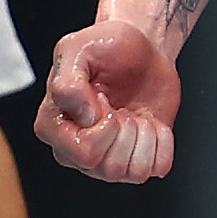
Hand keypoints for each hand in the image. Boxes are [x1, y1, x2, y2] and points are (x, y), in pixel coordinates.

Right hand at [34, 20, 181, 183]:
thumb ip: (68, 80)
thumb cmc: (107, 46)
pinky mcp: (137, 159)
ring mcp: (107, 160)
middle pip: (108, 167)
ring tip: (133, 112)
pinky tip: (149, 121)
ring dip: (144, 135)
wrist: (142, 45)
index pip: (83, 152)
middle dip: (125, 129)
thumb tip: (83, 115)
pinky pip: (158, 166)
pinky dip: (163, 140)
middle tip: (118, 104)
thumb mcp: (78, 47)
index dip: (102, 123)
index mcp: (53, 126)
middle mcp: (76, 151)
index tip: (101, 95)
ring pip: (133, 172)